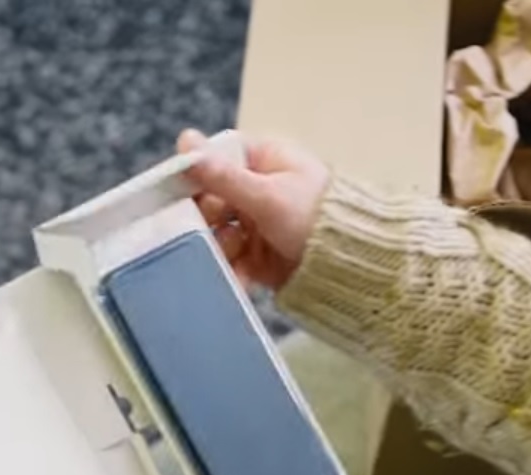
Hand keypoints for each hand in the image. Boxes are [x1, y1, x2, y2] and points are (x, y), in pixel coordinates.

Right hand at [177, 129, 329, 289]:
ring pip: (215, 233)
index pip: (216, 157)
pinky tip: (237, 276)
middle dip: (206, 218)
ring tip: (237, 251)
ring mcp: (256, 223)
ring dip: (219, 246)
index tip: (180, 188)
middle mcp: (257, 189)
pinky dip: (230, 269)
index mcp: (264, 161)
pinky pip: (229, 259)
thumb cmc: (317, 219)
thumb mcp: (267, 195)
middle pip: (209, 198)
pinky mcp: (256, 255)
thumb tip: (186, 141)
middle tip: (212, 226)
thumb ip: (222, 175)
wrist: (350, 267)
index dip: (195, 173)